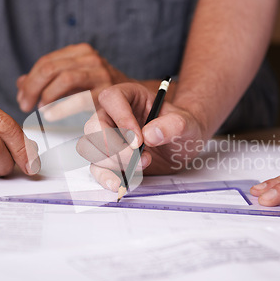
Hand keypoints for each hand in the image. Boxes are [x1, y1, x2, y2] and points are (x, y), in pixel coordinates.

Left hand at [17, 43, 129, 111]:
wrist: (132, 100)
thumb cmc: (99, 91)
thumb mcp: (74, 79)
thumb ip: (47, 80)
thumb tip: (20, 84)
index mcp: (81, 52)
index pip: (46, 62)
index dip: (30, 81)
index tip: (22, 100)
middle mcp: (91, 59)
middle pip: (51, 68)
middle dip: (33, 88)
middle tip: (25, 106)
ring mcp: (101, 74)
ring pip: (65, 79)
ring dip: (47, 96)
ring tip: (40, 110)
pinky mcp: (108, 92)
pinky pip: (80, 99)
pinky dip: (62, 108)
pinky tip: (53, 116)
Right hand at [76, 83, 204, 190]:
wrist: (184, 146)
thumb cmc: (183, 127)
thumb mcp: (187, 123)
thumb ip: (173, 125)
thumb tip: (150, 134)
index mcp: (129, 96)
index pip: (111, 98)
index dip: (121, 117)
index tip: (138, 139)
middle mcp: (114, 115)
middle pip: (94, 125)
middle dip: (113, 146)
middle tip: (136, 157)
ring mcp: (109, 137)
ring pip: (92, 148)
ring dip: (114, 163)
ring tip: (142, 166)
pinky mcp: (110, 159)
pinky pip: (98, 168)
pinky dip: (106, 178)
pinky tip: (120, 184)